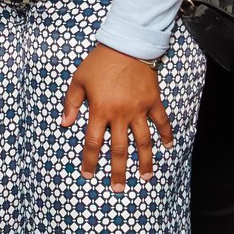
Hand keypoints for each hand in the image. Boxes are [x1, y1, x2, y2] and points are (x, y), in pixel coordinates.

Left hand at [61, 43, 171, 191]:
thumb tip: (64, 124)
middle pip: (119, 149)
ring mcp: (139, 109)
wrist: (126, 43)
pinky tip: (168, 147)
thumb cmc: (99, 62)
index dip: (90, 161)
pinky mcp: (153, 101)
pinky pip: (161, 121)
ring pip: (143, 141)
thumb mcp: (79, 80)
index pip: (93, 143)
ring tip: (146, 177)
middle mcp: (120, 114)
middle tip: (118, 189)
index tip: (88, 175)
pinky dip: (166, 134)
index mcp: (100, 110)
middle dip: (118, 171)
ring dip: (145, 161)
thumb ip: (71, 103)